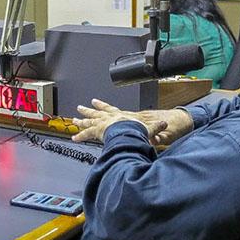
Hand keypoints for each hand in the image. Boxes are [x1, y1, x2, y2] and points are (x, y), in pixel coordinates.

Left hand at [71, 99, 193, 145]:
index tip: (95, 101)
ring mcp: (102, 124)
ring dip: (81, 121)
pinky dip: (80, 136)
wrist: (130, 130)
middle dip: (88, 111)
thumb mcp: (149, 128)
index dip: (102, 105)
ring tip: (74, 121)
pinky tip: (74, 138)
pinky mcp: (97, 131)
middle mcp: (109, 118)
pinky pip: (86, 134)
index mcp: (119, 116)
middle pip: (96, 113)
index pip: (110, 109)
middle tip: (79, 108)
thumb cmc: (138, 130)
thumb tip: (165, 126)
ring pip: (89, 122)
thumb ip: (156, 129)